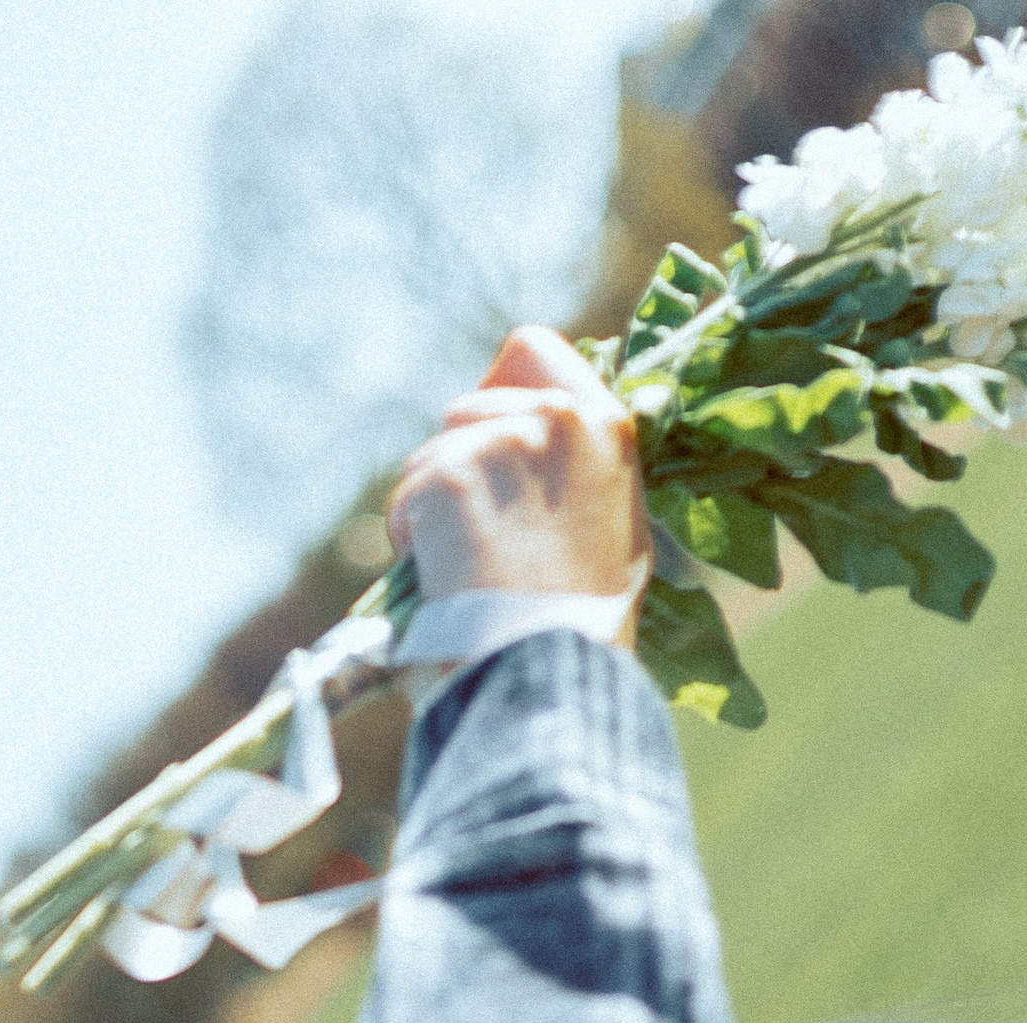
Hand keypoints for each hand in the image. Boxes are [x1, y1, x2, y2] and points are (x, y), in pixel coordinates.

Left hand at [387, 325, 647, 616]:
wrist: (550, 670)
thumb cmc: (585, 624)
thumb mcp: (618, 530)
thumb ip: (583, 468)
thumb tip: (541, 434)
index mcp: (605, 426)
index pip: (532, 349)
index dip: (499, 387)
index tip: (490, 433)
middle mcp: (556, 418)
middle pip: (468, 404)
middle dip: (461, 461)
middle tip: (486, 535)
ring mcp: (500, 442)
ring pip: (432, 453)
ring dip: (436, 504)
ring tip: (472, 568)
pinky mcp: (450, 475)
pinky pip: (408, 496)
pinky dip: (414, 538)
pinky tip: (447, 579)